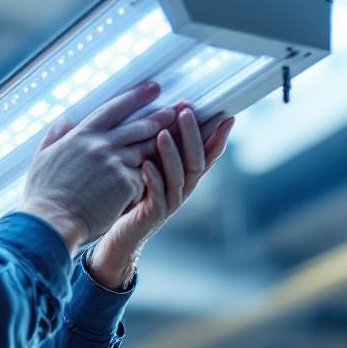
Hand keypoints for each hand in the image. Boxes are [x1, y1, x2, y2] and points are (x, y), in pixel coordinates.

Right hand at [18, 81, 176, 252]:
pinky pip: (144, 177)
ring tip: (175, 141)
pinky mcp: (125, 184)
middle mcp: (101, 144)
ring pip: (145, 151)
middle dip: (160, 118)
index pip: (113, 109)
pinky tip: (155, 179)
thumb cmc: (44, 194)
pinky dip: (148, 179)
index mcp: (81, 135)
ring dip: (160, 147)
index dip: (136, 97)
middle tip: (177, 111)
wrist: (52, 221)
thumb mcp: (42, 157)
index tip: (153, 88)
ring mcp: (115, 163)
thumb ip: (55, 135)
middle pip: (138, 127)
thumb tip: (65, 121)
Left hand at [86, 106, 234, 289]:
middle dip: (193, 135)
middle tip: (186, 112)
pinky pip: (156, 196)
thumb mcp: (148, 168)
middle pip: (196, 161)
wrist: (120, 236)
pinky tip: (146, 164)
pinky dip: (153, 179)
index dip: (217, 136)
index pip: (207, 154)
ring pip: (178, 177)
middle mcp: (182, 190)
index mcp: (185, 176)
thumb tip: (163, 114)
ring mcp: (169, 203)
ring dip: (172, 154)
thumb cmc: (133, 196)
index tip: (226, 116)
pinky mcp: (152, 215)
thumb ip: (158, 148)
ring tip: (164, 133)